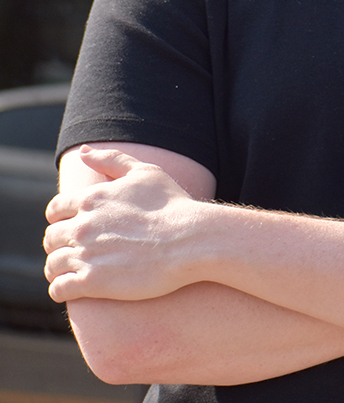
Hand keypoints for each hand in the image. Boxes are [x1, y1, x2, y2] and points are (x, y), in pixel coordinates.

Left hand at [43, 146, 208, 302]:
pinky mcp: (92, 282)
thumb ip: (112, 159)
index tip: (70, 225)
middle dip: (59, 244)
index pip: (56, 209)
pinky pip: (59, 289)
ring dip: (57, 268)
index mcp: (91, 199)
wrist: (192, 241)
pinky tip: (72, 289)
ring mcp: (85, 254)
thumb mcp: (146, 172)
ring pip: (52, 264)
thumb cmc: (173, 205)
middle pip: (52, 237)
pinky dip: (60, 289)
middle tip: (74, 251)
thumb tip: (83, 152)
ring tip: (70, 273)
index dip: (60, 218)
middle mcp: (82, 226)